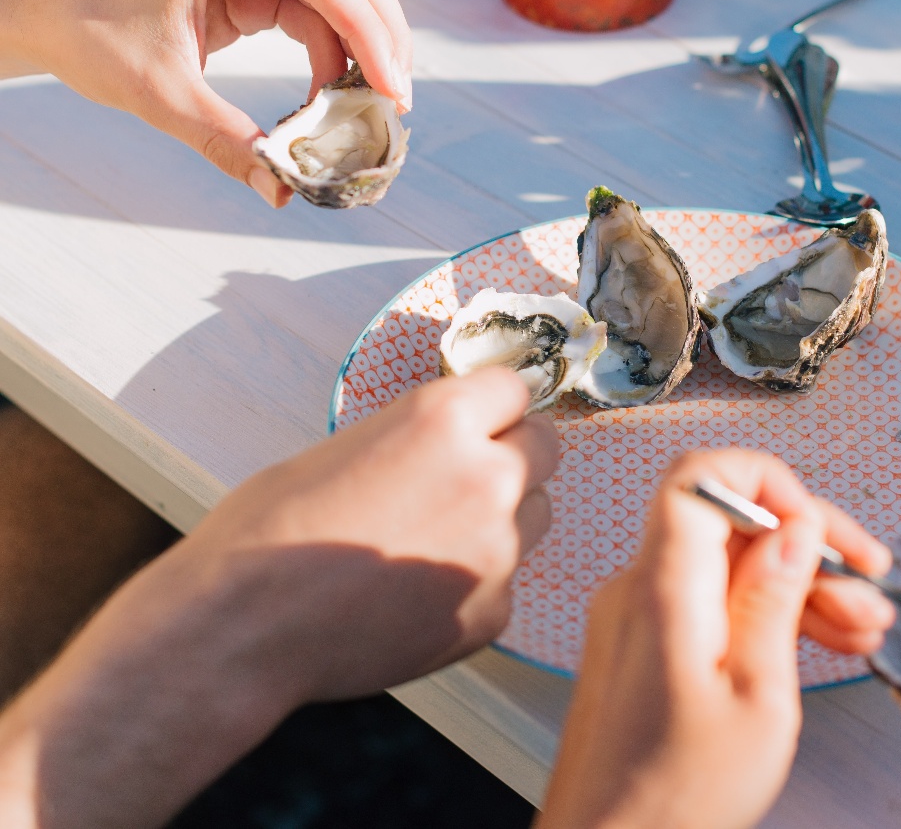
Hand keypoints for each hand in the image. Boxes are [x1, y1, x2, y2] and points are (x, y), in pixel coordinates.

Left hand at [0, 0, 411, 206]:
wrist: (43, 10)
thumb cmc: (88, 34)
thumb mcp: (160, 93)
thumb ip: (226, 141)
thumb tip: (280, 192)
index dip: (372, 38)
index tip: (393, 94)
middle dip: (381, 36)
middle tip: (396, 100)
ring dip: (362, 41)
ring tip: (368, 102)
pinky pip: (314, 1)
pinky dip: (332, 44)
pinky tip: (331, 88)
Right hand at [0, 367, 555, 828]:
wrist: (242, 624)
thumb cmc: (274, 526)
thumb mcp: (352, 443)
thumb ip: (425, 436)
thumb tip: (461, 439)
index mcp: (446, 419)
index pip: (516, 390)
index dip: (493, 407)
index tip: (481, 421)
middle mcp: (487, 477)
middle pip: (543, 449)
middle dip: (511, 456)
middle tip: (462, 479)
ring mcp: (497, 550)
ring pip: (535, 516)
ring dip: (502, 519)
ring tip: (430, 539)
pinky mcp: (491, 612)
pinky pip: (505, 580)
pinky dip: (472, 583)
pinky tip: (414, 592)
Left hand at [536, 449, 893, 828]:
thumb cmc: (674, 801)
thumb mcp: (758, 702)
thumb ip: (774, 601)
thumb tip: (794, 529)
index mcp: (663, 590)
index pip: (700, 478)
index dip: (765, 479)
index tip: (818, 522)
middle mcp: (639, 588)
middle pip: (726, 519)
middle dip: (804, 543)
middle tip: (868, 584)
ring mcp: (637, 614)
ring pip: (725, 562)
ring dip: (796, 583)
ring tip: (862, 627)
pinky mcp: (643, 643)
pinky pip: (708, 599)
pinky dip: (762, 610)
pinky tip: (819, 640)